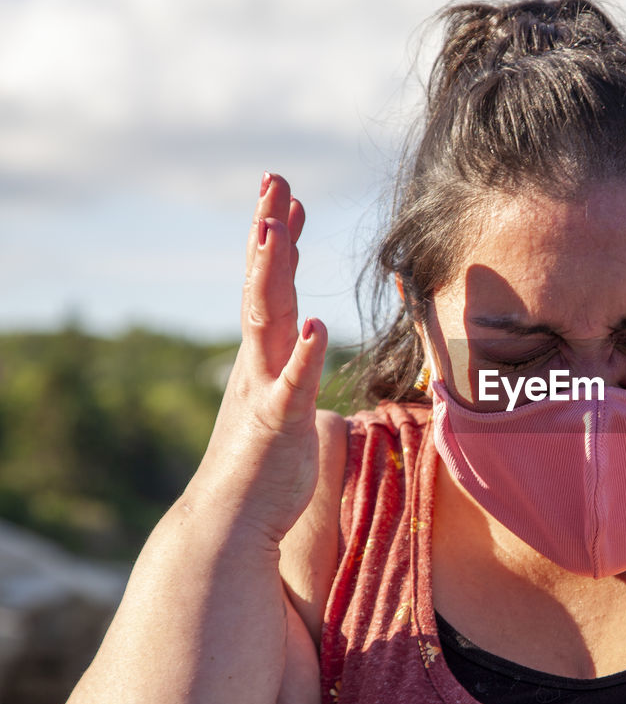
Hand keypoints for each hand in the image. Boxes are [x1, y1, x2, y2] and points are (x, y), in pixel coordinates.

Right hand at [189, 173, 327, 546]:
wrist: (231, 521)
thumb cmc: (264, 467)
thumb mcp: (285, 406)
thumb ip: (296, 374)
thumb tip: (309, 354)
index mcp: (264, 357)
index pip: (271, 287)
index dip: (280, 244)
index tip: (289, 201)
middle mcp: (258, 362)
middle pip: (264, 286)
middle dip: (270, 234)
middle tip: (275, 182)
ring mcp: (263, 389)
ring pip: (267, 321)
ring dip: (271, 276)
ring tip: (277, 232)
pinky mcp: (276, 424)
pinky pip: (292, 385)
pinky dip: (303, 356)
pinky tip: (317, 327)